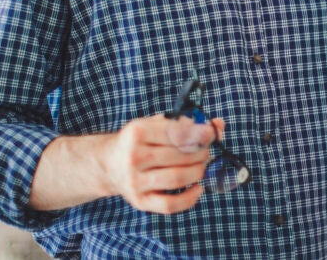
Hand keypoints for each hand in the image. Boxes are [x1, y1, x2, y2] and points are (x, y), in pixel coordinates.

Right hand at [102, 113, 225, 213]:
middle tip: (206, 151)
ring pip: (177, 178)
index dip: (200, 134)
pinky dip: (190, 198)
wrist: (108, 164)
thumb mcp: (156, 124)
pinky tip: (198, 188)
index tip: (212, 134)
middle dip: (201, 153)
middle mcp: (134, 156)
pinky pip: (170, 204)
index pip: (176, 133)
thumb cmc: (139, 141)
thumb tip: (218, 125)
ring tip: (201, 166)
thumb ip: (186, 123)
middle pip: (179, 156)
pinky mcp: (140, 201)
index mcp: (138, 132)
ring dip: (198, 172)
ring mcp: (136, 181)